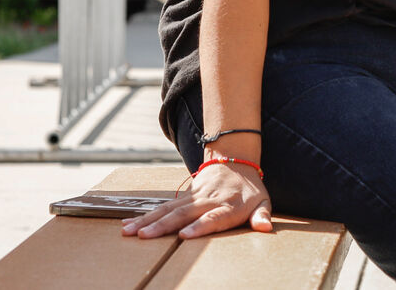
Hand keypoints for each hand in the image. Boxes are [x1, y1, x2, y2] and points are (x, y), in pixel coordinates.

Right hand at [121, 162, 273, 239]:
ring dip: (148, 220)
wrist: (236, 160)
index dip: (199, 226)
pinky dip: (146, 215)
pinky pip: (163, 207)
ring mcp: (194, 197)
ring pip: (169, 209)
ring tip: (129, 232)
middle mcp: (208, 200)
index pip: (213, 217)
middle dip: (163, 226)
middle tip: (145, 236)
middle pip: (184, 213)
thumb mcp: (263, 201)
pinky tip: (129, 224)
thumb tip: (265, 228)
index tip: (184, 235)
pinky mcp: (184, 196)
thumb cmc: (250, 190)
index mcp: (229, 205)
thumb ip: (262, 216)